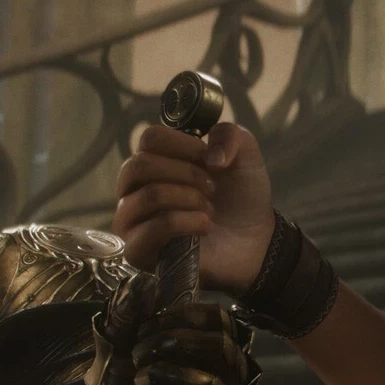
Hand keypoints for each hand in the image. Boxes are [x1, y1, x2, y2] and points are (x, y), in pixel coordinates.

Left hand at [94, 272, 257, 384]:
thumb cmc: (123, 382)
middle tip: (139, 352)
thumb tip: (142, 284)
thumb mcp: (117, 343)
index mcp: (208, 345)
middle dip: (175, 343)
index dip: (186, 315)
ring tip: (140, 381)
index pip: (220, 320)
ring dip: (166, 377)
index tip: (149, 322)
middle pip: (222, 348)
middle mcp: (224, 374)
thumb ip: (126, 314)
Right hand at [112, 122, 274, 294]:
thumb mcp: (244, 154)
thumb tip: (211, 154)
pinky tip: (204, 226)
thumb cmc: (239, 197)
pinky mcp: (138, 250)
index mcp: (152, 159)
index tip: (210, 160)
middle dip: (187, 174)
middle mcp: (134, 188)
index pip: (150, 138)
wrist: (253, 240)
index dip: (184, 145)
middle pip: (140, 165)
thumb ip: (229, 134)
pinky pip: (155, 228)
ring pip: (150, 196)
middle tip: (212, 188)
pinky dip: (187, 223)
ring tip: (209, 210)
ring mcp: (131, 220)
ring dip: (189, 199)